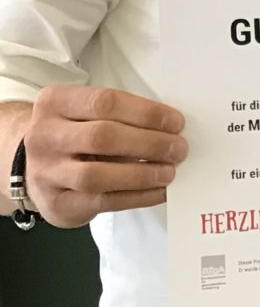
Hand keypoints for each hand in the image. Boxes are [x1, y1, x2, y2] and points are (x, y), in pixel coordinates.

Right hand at [20, 85, 186, 227]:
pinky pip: (102, 202)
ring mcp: (46, 172)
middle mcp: (44, 136)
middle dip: (149, 143)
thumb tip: (172, 130)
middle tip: (178, 149)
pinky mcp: (57, 204)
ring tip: (169, 172)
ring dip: (141, 174)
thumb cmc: (75, 135)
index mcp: (55, 103)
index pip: (105, 102)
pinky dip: (138, 197)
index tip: (177, 123)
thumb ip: (122, 117)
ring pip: (96, 175)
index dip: (146, 113)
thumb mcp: (86, 115)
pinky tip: (160, 191)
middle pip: (101, 137)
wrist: (32, 168)